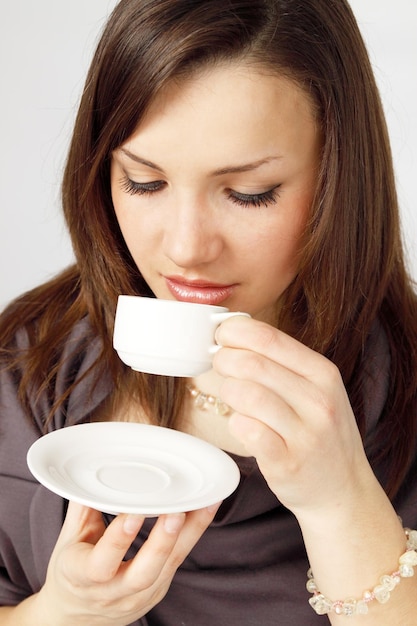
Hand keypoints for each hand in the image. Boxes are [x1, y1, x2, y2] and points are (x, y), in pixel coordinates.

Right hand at [36, 501, 218, 625]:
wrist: (75, 614)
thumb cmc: (72, 569)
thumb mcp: (69, 538)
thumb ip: (83, 506)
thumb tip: (90, 469)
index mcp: (80, 577)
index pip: (100, 564)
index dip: (118, 540)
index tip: (133, 513)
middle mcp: (111, 593)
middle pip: (142, 575)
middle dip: (162, 543)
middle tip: (176, 513)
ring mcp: (137, 596)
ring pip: (167, 568)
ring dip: (188, 534)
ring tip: (203, 504)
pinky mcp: (157, 591)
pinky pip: (177, 562)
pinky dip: (192, 535)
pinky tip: (204, 510)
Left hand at [213, 316, 372, 515]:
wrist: (343, 489)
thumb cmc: (320, 431)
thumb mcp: (316, 388)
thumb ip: (281, 361)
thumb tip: (233, 331)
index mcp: (323, 373)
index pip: (269, 338)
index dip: (235, 331)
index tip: (222, 335)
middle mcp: (319, 401)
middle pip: (252, 364)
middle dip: (224, 360)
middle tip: (220, 365)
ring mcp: (305, 434)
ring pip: (246, 395)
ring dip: (228, 392)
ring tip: (232, 396)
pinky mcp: (287, 463)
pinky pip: (246, 430)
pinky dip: (235, 422)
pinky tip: (242, 423)